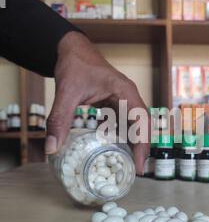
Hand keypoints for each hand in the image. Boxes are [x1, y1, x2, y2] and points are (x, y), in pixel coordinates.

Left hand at [45, 31, 149, 174]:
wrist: (73, 50)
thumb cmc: (75, 64)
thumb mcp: (67, 92)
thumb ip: (59, 119)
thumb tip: (52, 148)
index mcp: (125, 92)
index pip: (141, 121)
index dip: (143, 144)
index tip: (139, 166)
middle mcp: (129, 96)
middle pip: (143, 126)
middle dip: (141, 148)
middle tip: (134, 171)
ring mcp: (124, 100)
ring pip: (135, 126)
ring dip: (133, 144)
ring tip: (127, 164)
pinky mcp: (116, 103)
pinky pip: (123, 122)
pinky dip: (121, 136)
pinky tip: (113, 148)